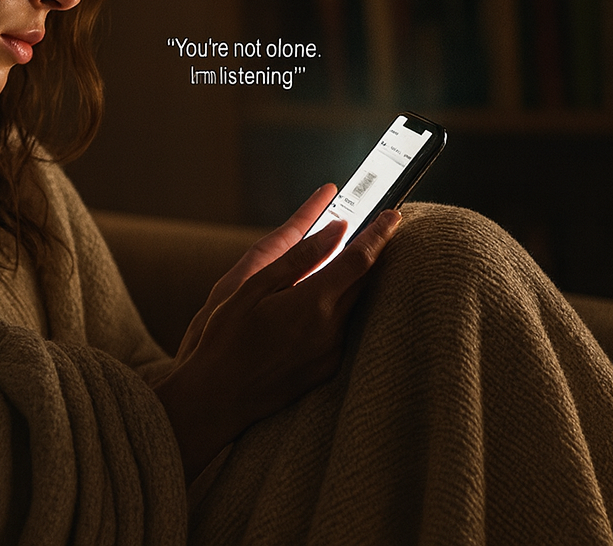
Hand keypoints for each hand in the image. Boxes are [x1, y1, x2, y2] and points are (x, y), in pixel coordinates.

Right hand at [152, 187, 402, 480]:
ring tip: (340, 262)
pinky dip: (339, 307)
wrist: (219, 397)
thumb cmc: (227, 337)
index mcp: (312, 303)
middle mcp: (331, 329)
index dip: (379, 234)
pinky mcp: (328, 368)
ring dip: (353, 281)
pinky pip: (342, 328)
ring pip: (354, 304)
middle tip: (370, 230)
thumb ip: (300, 257)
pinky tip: (318, 302)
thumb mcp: (255, 287)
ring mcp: (332, 352)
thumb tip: (336, 230)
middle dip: (371, 254)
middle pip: (365, 281)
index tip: (393, 214)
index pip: (360, 260)